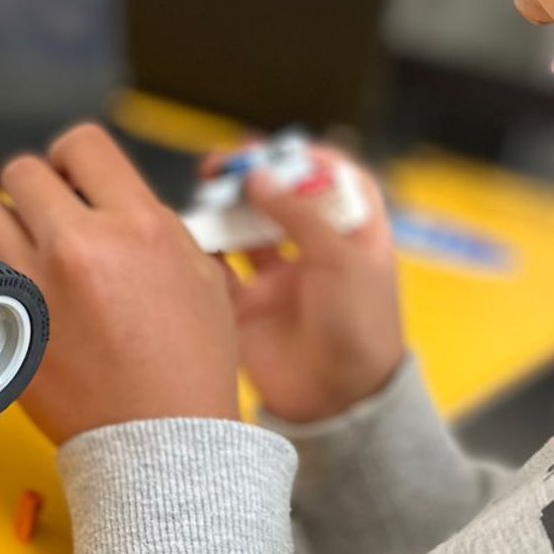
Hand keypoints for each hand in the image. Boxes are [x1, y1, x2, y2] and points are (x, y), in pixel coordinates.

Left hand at [0, 124, 240, 445]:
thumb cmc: (186, 369)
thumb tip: (111, 197)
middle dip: (36, 190)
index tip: (72, 176)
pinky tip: (19, 296)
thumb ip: (152, 223)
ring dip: (3, 226)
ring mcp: (28, 287)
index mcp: (134, 227)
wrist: (159, 442)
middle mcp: (75, 248)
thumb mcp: (200, 275)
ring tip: (28, 254)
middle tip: (49, 217)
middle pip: (21, 171)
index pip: (81, 143)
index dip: (74, 158)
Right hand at [218, 147, 404, 423]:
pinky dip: (204, 251)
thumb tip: (260, 177)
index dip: (311, 159)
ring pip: (245, 230)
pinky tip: (193, 235)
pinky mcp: (247, 306)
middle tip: (224, 165)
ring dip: (226, 208)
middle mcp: (314, 254)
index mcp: (353, 238)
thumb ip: (299, 215)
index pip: (337, 182)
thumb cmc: (360, 330)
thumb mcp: (342, 260)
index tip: (279, 149)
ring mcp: (279, 280)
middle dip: (254, 177)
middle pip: (282, 200)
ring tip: (205, 193)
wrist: (337, 404)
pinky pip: (219, 270)